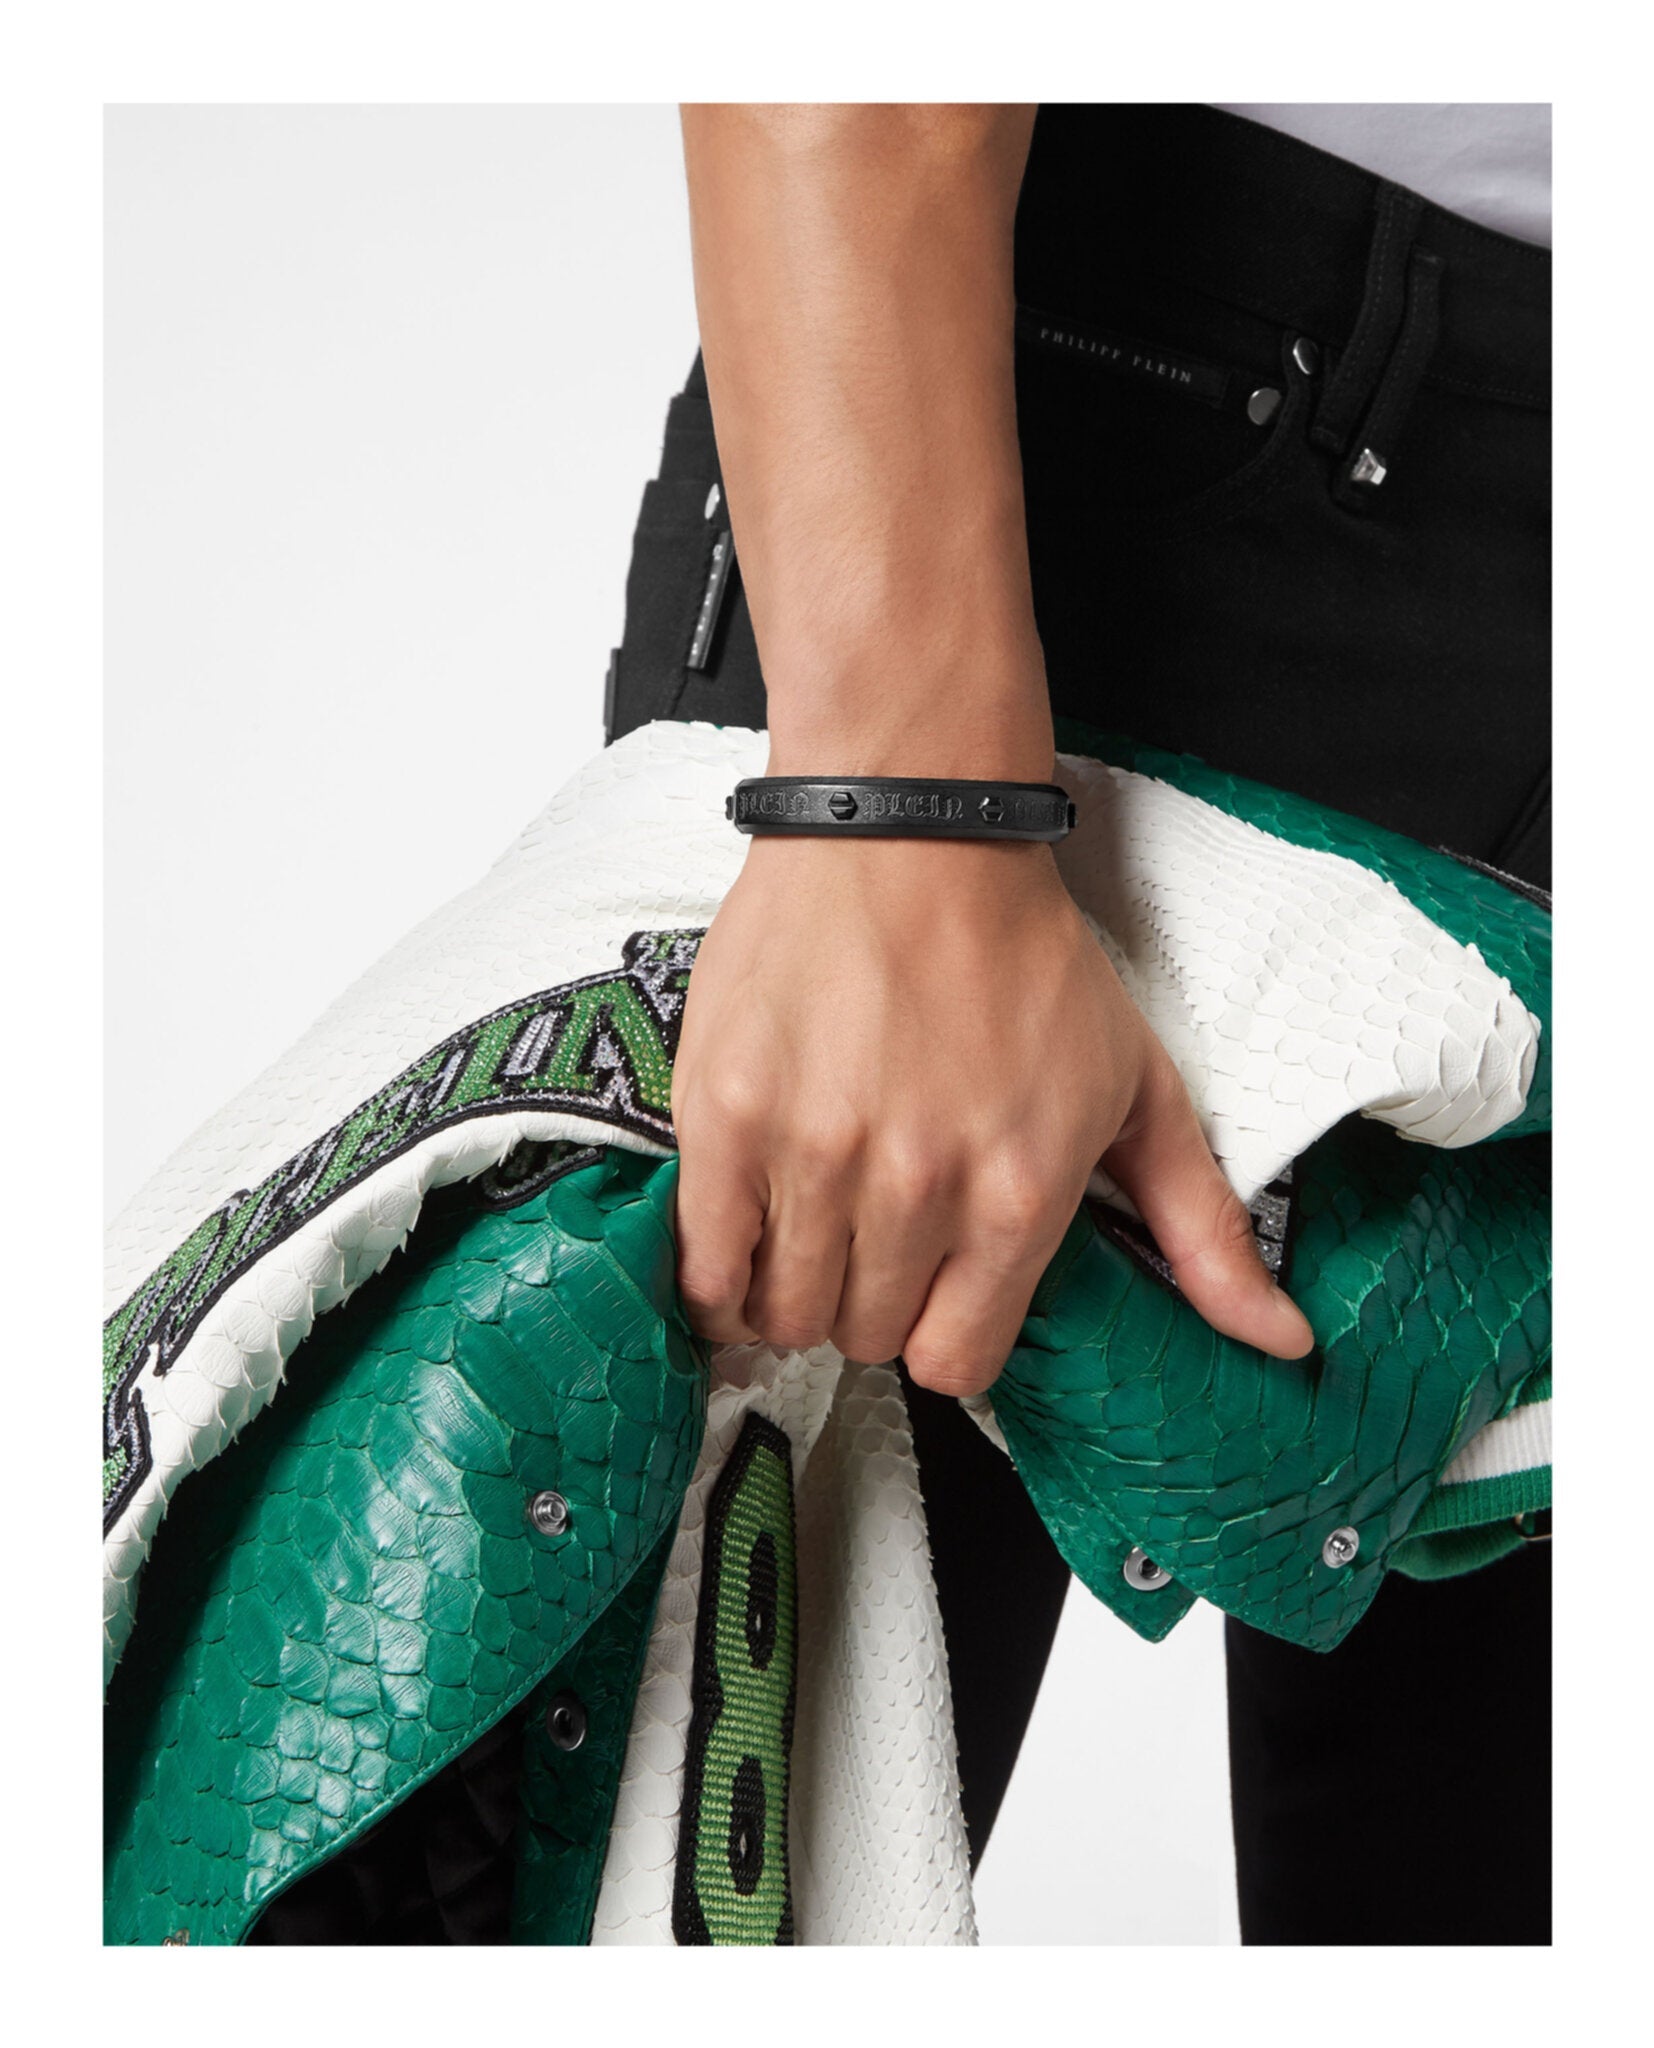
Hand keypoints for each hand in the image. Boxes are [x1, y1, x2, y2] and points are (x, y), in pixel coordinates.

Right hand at [671, 831, 1313, 1395]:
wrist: (912, 834)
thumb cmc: (1021, 956)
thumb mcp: (1141, 1090)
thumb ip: (1202, 1229)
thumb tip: (1282, 1342)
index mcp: (1020, 1197)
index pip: (957, 1362)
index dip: (942, 1331)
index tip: (930, 1289)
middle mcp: (918, 1190)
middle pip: (866, 1337)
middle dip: (871, 1303)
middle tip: (871, 1237)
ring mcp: (814, 1155)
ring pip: (783, 1310)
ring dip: (793, 1289)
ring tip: (808, 1227)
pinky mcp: (727, 1119)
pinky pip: (702, 1265)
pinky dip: (716, 1274)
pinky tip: (741, 1235)